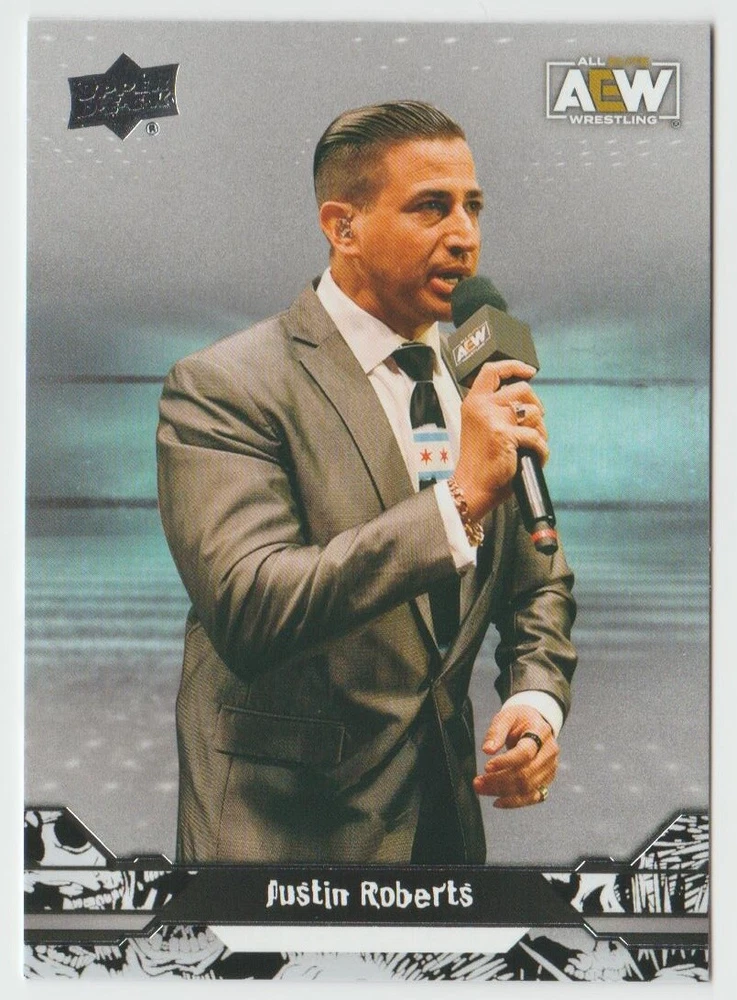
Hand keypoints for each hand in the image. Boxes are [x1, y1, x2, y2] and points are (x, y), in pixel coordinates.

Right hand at [452, 360, 548, 521]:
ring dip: (540, 431)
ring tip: (532, 445)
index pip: (492, 371)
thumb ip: (496, 410)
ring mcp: (493, 419)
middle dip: (537, 405)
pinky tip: (534, 458)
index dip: (514, 366)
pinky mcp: (505, 435)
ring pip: (533, 413)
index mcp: (473, 403)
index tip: (529, 370)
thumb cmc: (478, 462)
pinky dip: (541, 450)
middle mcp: (481, 407)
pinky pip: (536, 436)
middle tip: (536, 421)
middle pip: (523, 389)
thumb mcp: (480, 427)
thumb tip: (526, 403)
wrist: (471, 486)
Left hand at [473, 704, 558, 807]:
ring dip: (502, 792)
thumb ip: (496, 731)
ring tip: (481, 789)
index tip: (486, 766)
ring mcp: (550, 768)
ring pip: (528, 788)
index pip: (525, 752)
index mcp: (541, 732)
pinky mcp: (546, 780)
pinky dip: (515, 802)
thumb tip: (487, 749)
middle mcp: (549, 752)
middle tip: (477, 782)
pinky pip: (533, 797)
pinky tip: (497, 801)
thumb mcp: (506, 716)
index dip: (505, 762)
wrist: (536, 723)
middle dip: (499, 781)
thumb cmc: (519, 719)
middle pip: (526, 773)